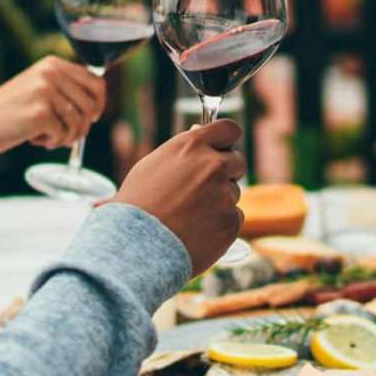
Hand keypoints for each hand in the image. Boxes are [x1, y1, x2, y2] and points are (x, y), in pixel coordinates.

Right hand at [0, 57, 105, 156]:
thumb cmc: (10, 113)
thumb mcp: (37, 89)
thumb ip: (63, 88)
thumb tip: (97, 102)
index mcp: (52, 64)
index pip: (96, 82)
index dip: (99, 104)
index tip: (92, 118)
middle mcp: (50, 73)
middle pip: (92, 104)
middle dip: (84, 125)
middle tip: (66, 135)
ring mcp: (45, 92)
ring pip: (79, 122)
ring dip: (67, 136)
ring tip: (48, 138)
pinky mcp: (40, 113)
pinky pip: (64, 134)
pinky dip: (54, 142)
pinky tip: (36, 140)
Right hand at [114, 120, 247, 272]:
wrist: (137, 246)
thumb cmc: (137, 205)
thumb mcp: (153, 166)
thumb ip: (183, 150)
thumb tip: (199, 133)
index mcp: (193, 146)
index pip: (229, 129)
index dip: (227, 141)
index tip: (223, 150)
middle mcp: (213, 166)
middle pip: (238, 162)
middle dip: (227, 172)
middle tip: (204, 188)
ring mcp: (225, 194)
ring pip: (233, 193)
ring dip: (220, 201)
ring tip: (189, 216)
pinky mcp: (231, 221)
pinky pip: (234, 218)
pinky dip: (220, 224)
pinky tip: (197, 231)